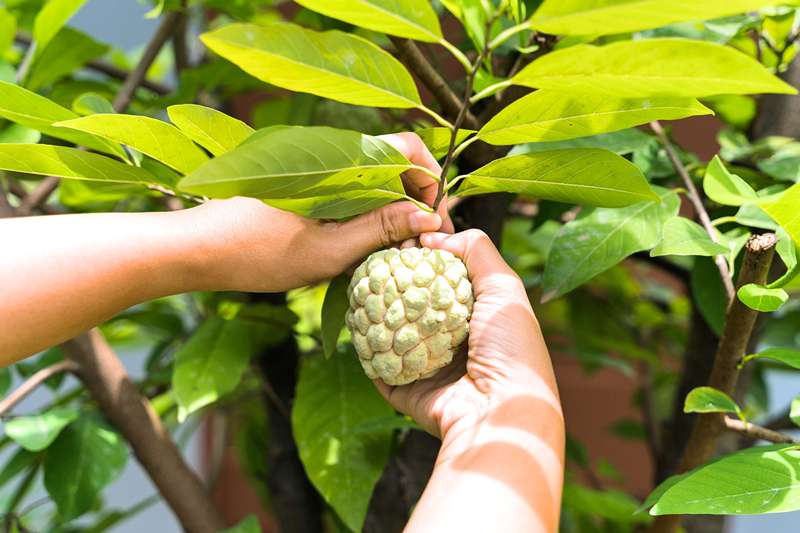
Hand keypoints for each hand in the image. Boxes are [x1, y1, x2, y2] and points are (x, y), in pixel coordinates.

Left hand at [186, 132, 450, 292]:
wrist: (195, 249)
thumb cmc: (255, 253)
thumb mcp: (327, 251)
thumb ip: (380, 229)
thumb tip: (427, 217)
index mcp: (337, 160)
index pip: (407, 148)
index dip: (429, 182)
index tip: (432, 222)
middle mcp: (329, 152)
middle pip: (395, 161)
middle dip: (415, 199)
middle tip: (419, 243)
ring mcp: (316, 166)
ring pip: (375, 176)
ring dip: (393, 207)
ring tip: (395, 248)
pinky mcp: (306, 182)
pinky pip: (352, 187)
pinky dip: (369, 210)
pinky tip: (365, 243)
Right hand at [373, 230, 561, 439]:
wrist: (498, 412)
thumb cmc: (510, 347)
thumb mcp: (504, 287)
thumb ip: (476, 251)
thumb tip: (433, 237)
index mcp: (477, 314)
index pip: (443, 276)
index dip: (423, 254)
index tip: (401, 233)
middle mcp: (451, 338)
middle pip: (413, 301)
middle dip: (393, 278)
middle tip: (371, 255)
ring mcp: (426, 364)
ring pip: (391, 330)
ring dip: (374, 309)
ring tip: (355, 281)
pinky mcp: (404, 388)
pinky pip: (378, 363)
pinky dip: (365, 344)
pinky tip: (351, 318)